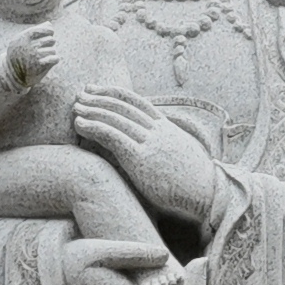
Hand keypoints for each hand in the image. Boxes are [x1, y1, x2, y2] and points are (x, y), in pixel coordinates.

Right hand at [8, 22, 63, 85]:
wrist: (12, 73)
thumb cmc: (19, 53)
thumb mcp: (21, 40)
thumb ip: (35, 31)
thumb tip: (49, 24)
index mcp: (24, 37)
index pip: (42, 30)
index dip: (49, 30)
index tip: (51, 32)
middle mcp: (29, 46)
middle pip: (50, 40)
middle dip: (49, 43)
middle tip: (43, 48)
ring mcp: (34, 56)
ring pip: (52, 50)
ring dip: (50, 53)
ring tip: (43, 56)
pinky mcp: (39, 66)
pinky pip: (54, 59)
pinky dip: (54, 59)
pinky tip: (50, 60)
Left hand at [72, 88, 217, 225]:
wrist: (208, 195)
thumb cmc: (195, 184)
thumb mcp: (182, 156)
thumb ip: (168, 147)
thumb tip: (159, 151)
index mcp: (167, 128)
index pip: (138, 102)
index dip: (116, 93)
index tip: (99, 89)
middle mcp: (158, 131)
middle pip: (123, 106)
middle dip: (100, 97)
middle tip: (81, 93)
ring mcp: (149, 143)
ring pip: (115, 118)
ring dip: (92, 110)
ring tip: (75, 107)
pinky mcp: (140, 158)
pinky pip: (112, 136)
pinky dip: (93, 127)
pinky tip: (79, 124)